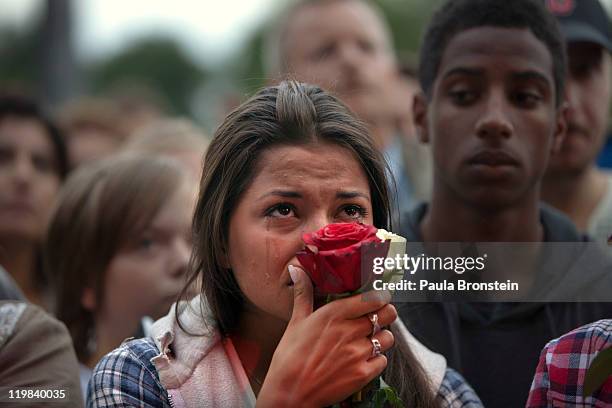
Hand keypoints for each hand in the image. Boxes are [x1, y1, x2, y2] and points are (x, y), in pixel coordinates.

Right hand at [256, 266, 396, 406]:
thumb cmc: (289, 356)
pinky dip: (377, 359)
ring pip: (388, 338)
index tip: (380, 298)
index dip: (381, 297)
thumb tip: (296, 270)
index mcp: (333, 314)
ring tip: (370, 340)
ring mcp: (358, 353)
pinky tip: (362, 359)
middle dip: (386, 314)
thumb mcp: (296, 321)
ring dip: (382, 337)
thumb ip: (303, 294)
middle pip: (387, 314)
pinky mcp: (363, 374)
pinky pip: (383, 360)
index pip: (373, 298)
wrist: (289, 394)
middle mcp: (349, 331)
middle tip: (379, 317)